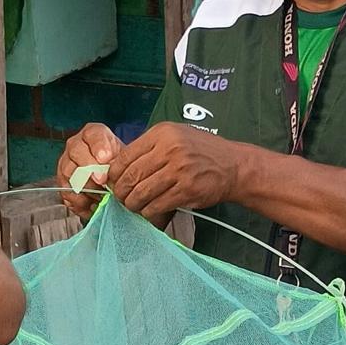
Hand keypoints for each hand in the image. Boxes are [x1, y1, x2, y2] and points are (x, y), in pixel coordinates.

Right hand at [56, 123, 122, 219]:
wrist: (110, 174)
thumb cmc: (117, 163)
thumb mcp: (122, 157)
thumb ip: (117, 163)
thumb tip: (111, 178)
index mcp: (92, 134)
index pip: (93, 135)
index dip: (99, 147)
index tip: (106, 159)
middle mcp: (75, 145)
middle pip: (77, 153)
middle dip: (90, 168)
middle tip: (102, 181)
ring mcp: (66, 163)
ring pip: (69, 173)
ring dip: (85, 187)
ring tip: (101, 196)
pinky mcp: (62, 182)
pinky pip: (66, 192)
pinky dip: (79, 202)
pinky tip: (92, 206)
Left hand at [107, 122, 242, 220]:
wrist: (233, 166)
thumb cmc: (201, 151)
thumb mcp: (176, 136)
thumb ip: (150, 146)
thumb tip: (119, 165)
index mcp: (162, 133)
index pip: (126, 155)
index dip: (114, 173)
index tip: (112, 181)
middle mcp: (169, 149)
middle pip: (131, 175)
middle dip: (120, 191)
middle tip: (119, 197)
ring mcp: (179, 170)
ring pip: (141, 192)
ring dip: (132, 203)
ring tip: (132, 206)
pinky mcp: (187, 190)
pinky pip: (157, 205)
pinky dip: (148, 211)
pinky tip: (148, 211)